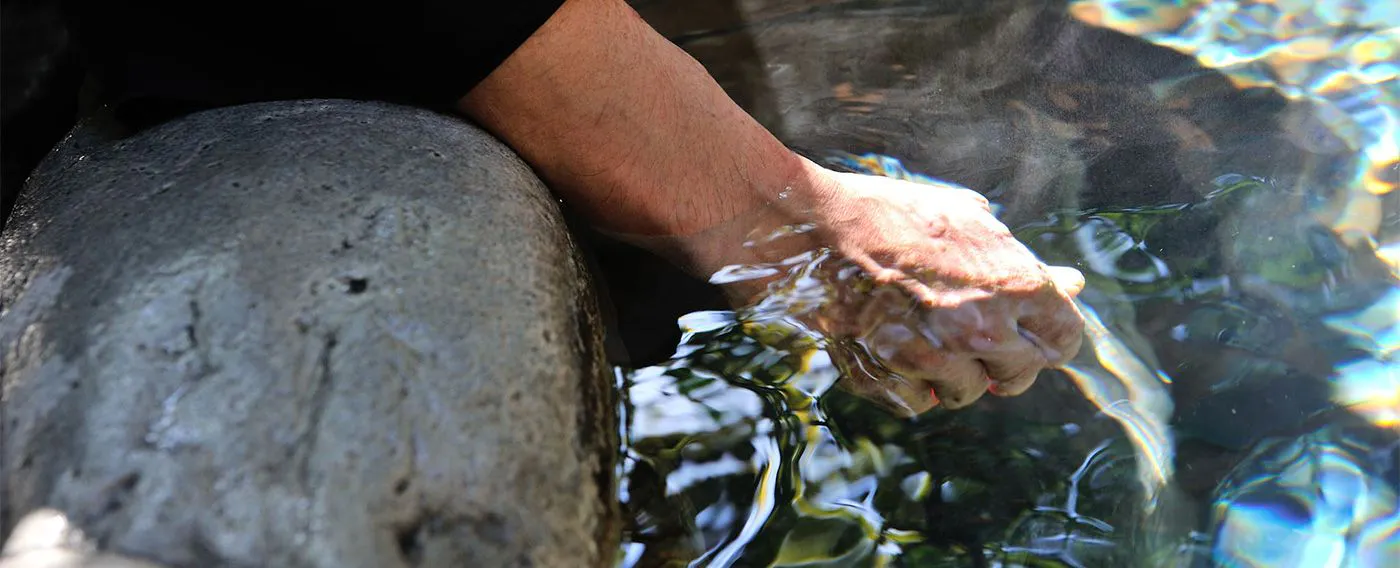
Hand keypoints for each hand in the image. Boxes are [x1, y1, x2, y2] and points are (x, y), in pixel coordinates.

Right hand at [728, 163, 1086, 414]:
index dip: (1047, 335)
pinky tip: (893, 348)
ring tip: (924, 335)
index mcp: (1014, 284)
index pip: (1064, 338)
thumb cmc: (890, 212)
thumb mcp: (967, 218)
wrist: (811, 228)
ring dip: (954, 373)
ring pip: (968, 393)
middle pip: (1020, 373)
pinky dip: (910, 383)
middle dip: (1004, 360)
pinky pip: (918, 402)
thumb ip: (1021, 259)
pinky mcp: (889, 380)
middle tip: (975, 338)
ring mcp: (933, 360)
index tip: (1029, 332)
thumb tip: (1072, 284)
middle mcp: (981, 329)